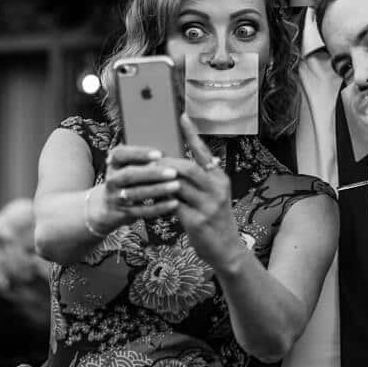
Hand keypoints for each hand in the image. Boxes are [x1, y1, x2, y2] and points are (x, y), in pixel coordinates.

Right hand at [101, 144, 182, 223]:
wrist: (107, 208)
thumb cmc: (127, 182)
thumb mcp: (129, 168)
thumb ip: (144, 161)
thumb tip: (170, 156)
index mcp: (114, 164)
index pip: (120, 154)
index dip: (139, 153)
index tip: (160, 154)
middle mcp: (111, 180)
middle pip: (129, 175)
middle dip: (152, 173)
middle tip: (173, 172)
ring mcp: (115, 198)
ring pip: (136, 193)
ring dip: (158, 189)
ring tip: (177, 185)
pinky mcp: (123, 213)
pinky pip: (142, 211)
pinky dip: (159, 207)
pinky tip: (174, 203)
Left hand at [160, 113, 246, 273]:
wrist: (226, 250)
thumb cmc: (215, 220)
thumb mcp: (214, 196)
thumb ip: (200, 181)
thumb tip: (176, 166)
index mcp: (220, 179)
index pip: (205, 152)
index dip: (193, 134)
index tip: (182, 116)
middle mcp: (217, 189)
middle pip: (187, 167)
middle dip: (164, 163)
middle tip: (146, 161)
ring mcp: (208, 205)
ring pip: (178, 185)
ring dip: (157, 181)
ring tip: (141, 177)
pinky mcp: (198, 221)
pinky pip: (173, 205)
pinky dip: (158, 201)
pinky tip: (147, 200)